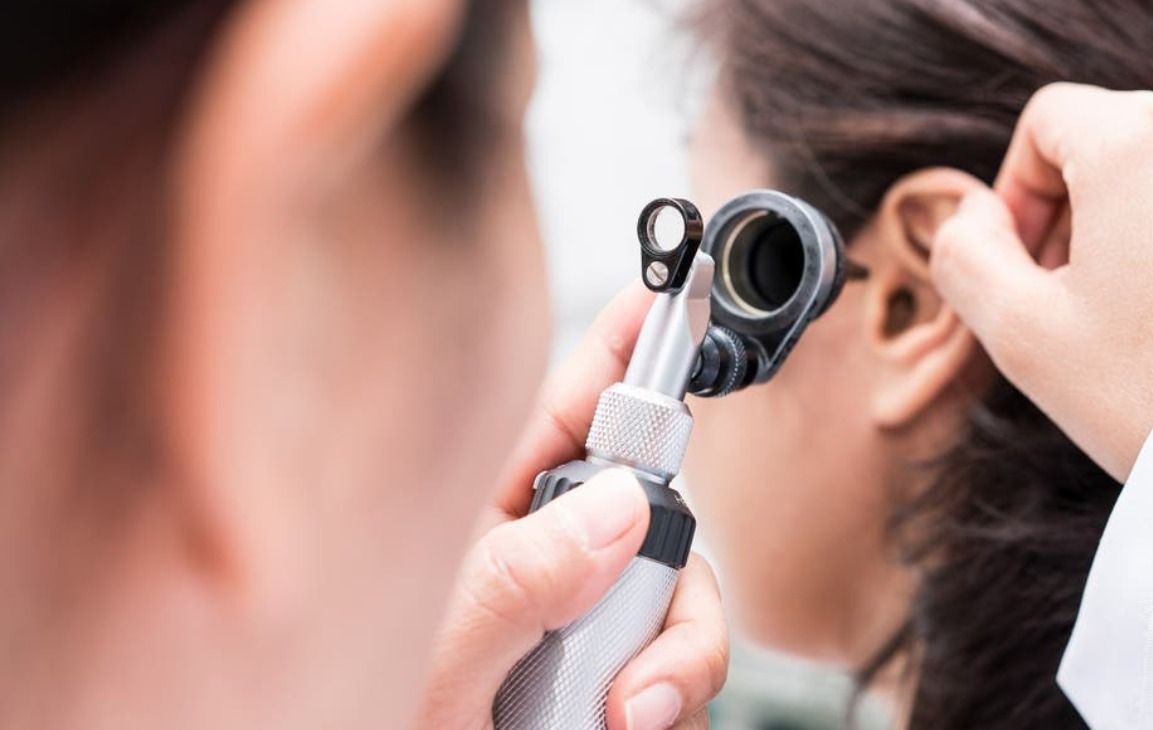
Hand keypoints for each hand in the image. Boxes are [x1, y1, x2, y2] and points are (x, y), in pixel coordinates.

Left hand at [422, 284, 727, 729]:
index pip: (575, 408)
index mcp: (494, 514)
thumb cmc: (373, 712)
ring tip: (616, 718)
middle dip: (668, 583)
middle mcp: (551, 556)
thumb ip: (524, 577)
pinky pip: (684, 671)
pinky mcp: (617, 677)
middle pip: (661, 516)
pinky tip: (622, 726)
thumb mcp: (440, 649)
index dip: (630, 346)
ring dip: (672, 667)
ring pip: (685, 602)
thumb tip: (617, 507)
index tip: (678, 287)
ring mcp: (588, 619)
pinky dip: (671, 704)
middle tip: (629, 662)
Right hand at [930, 83, 1152, 479]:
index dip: (1016, 192)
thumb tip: (975, 212)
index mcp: (1138, 142)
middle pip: (1110, 134)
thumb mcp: (1019, 333)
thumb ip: (962, 254)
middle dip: (1075, 207)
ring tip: (1137, 304)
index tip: (1026, 268)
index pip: (1046, 120)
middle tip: (1073, 298)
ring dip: (1136, 215)